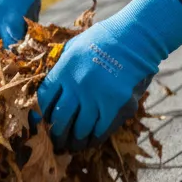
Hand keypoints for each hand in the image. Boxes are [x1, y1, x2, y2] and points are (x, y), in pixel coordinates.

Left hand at [38, 0, 181, 150]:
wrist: (137, 36)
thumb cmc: (104, 39)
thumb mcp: (74, 47)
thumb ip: (61, 67)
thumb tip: (51, 89)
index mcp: (64, 70)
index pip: (45, 99)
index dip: (43, 114)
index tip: (45, 121)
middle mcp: (77, 85)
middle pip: (59, 119)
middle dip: (56, 134)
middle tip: (56, 140)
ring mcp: (97, 96)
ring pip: (79, 129)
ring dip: (74, 140)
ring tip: (72, 145)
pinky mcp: (117, 104)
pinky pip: (101, 129)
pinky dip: (94, 138)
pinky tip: (90, 141)